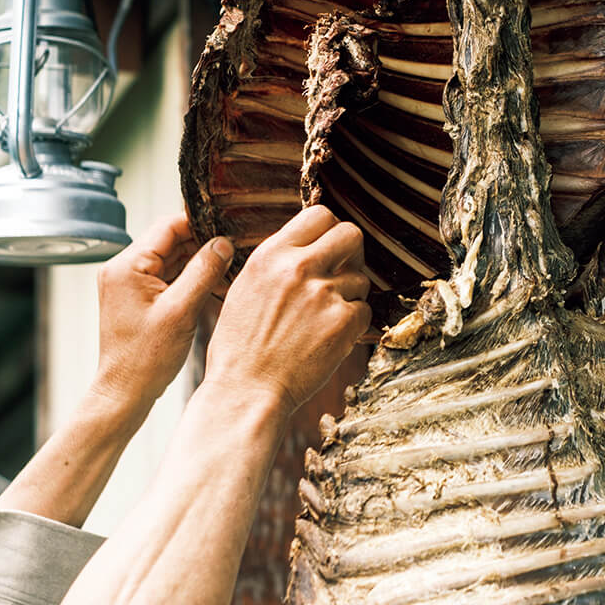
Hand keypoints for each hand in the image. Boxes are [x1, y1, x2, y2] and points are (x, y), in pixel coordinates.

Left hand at [92, 214, 234, 409]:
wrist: (126, 390)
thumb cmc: (145, 358)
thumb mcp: (181, 311)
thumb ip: (203, 272)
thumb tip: (223, 244)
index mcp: (127, 266)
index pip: (167, 226)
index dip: (199, 224)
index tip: (227, 228)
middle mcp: (123, 270)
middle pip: (170, 241)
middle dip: (202, 245)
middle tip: (233, 252)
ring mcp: (129, 284)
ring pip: (171, 260)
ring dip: (197, 264)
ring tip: (226, 271)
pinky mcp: (138, 298)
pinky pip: (167, 278)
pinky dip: (189, 280)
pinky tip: (211, 287)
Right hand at [204, 206, 370, 414]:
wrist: (247, 389)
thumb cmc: (240, 348)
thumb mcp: (245, 289)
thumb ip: (277, 264)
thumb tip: (305, 248)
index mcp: (271, 255)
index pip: (319, 215)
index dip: (329, 231)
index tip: (329, 248)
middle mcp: (297, 268)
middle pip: (351, 234)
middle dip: (352, 253)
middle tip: (343, 273)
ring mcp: (323, 294)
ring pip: (361, 278)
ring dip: (351, 295)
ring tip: (326, 318)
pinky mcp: (343, 322)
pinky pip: (365, 311)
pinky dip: (354, 324)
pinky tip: (331, 336)